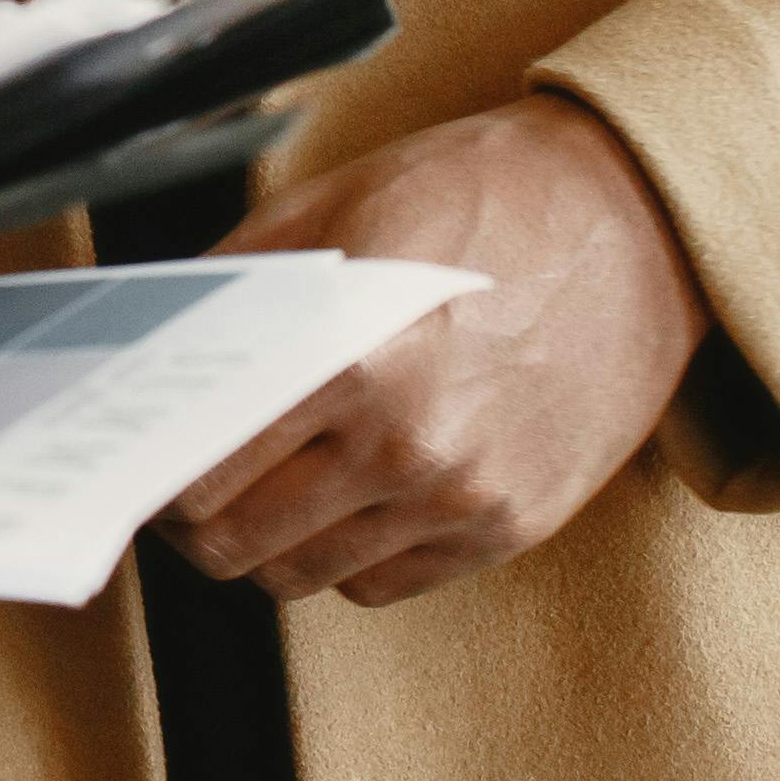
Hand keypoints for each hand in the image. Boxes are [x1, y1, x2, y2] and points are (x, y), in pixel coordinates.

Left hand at [159, 93, 710, 606]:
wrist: (641, 220)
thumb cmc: (485, 196)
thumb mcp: (335, 208)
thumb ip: (235, 285)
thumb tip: (149, 345)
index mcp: (354, 362)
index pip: (202, 478)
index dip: (153, 476)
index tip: (138, 458)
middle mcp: (411, 448)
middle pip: (240, 547)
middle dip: (192, 521)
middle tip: (179, 482)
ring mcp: (468, 500)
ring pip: (304, 578)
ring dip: (262, 543)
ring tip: (254, 488)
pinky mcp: (514, 527)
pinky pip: (382, 585)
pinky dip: (341, 556)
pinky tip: (338, 496)